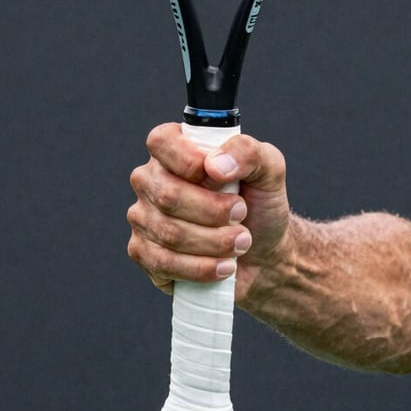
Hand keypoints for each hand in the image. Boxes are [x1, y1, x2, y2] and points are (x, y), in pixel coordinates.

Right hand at [127, 123, 290, 301]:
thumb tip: (214, 165)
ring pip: (170, 233)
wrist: (263, 253)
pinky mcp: (144, 253)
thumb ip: (247, 152)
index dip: (192, 162)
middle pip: (168, 194)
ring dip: (216, 242)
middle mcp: (151, 179)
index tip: (224, 179)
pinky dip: (202, 268)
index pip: (161, 142)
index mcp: (173, 147)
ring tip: (241, 241)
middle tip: (241, 214)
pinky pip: (164, 263)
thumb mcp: (268, 168)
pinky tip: (224, 265)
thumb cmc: (259, 204)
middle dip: (215, 211)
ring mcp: (142, 216)